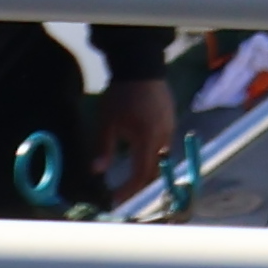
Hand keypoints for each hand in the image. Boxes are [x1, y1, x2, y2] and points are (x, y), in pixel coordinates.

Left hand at [90, 74, 178, 202]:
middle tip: (122, 194)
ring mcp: (170, 128)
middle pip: (155, 170)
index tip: (116, 200)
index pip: (142, 174)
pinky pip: (163, 145)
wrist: (141, 66)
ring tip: (130, 178)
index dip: (130, 190)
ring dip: (146, 170)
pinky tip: (139, 155)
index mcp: (148, 139)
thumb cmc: (121, 95)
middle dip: (139, 185)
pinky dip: (151, 156)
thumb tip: (96, 172)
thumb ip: (103, 148)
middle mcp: (164, 137)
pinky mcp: (170, 121)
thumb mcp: (106, 122)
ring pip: (160, 158)